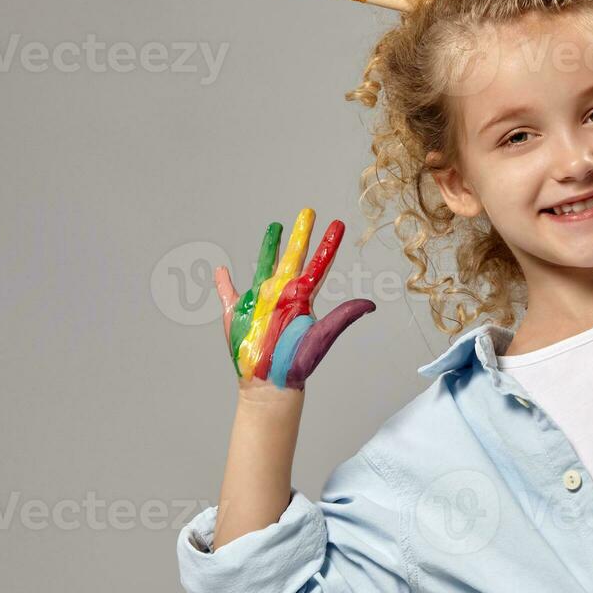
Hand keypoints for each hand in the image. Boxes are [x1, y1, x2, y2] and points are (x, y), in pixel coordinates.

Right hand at [214, 208, 374, 389]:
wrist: (270, 381)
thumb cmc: (297, 362)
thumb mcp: (321, 336)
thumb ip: (342, 317)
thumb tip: (370, 304)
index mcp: (302, 297)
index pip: (318, 264)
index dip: (328, 244)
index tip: (337, 224)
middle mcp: (282, 294)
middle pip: (293, 256)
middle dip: (300, 235)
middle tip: (308, 211)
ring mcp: (259, 301)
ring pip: (264, 265)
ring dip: (268, 246)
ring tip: (275, 226)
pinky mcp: (237, 312)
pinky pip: (228, 292)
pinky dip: (224, 281)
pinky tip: (222, 270)